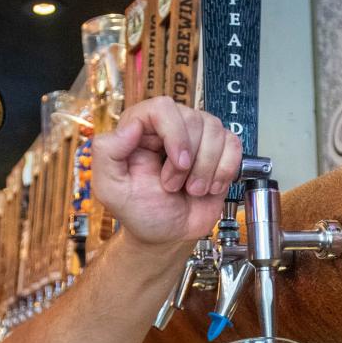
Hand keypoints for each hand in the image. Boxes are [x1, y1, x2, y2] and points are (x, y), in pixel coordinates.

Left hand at [90, 97, 242, 245]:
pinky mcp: (219, 151)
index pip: (162, 107)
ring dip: (207, 169)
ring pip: (216, 131)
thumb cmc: (140, 212)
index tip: (179, 163)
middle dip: (189, 162)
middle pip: (194, 119)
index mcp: (140, 129)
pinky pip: (234, 145)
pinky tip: (211, 187)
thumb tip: (130, 125)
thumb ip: (107, 153)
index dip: (175, 133)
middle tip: (173, 187)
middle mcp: (169, 127)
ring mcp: (197, 137)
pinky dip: (225, 171)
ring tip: (191, 190)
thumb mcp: (111, 189)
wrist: (167, 235)